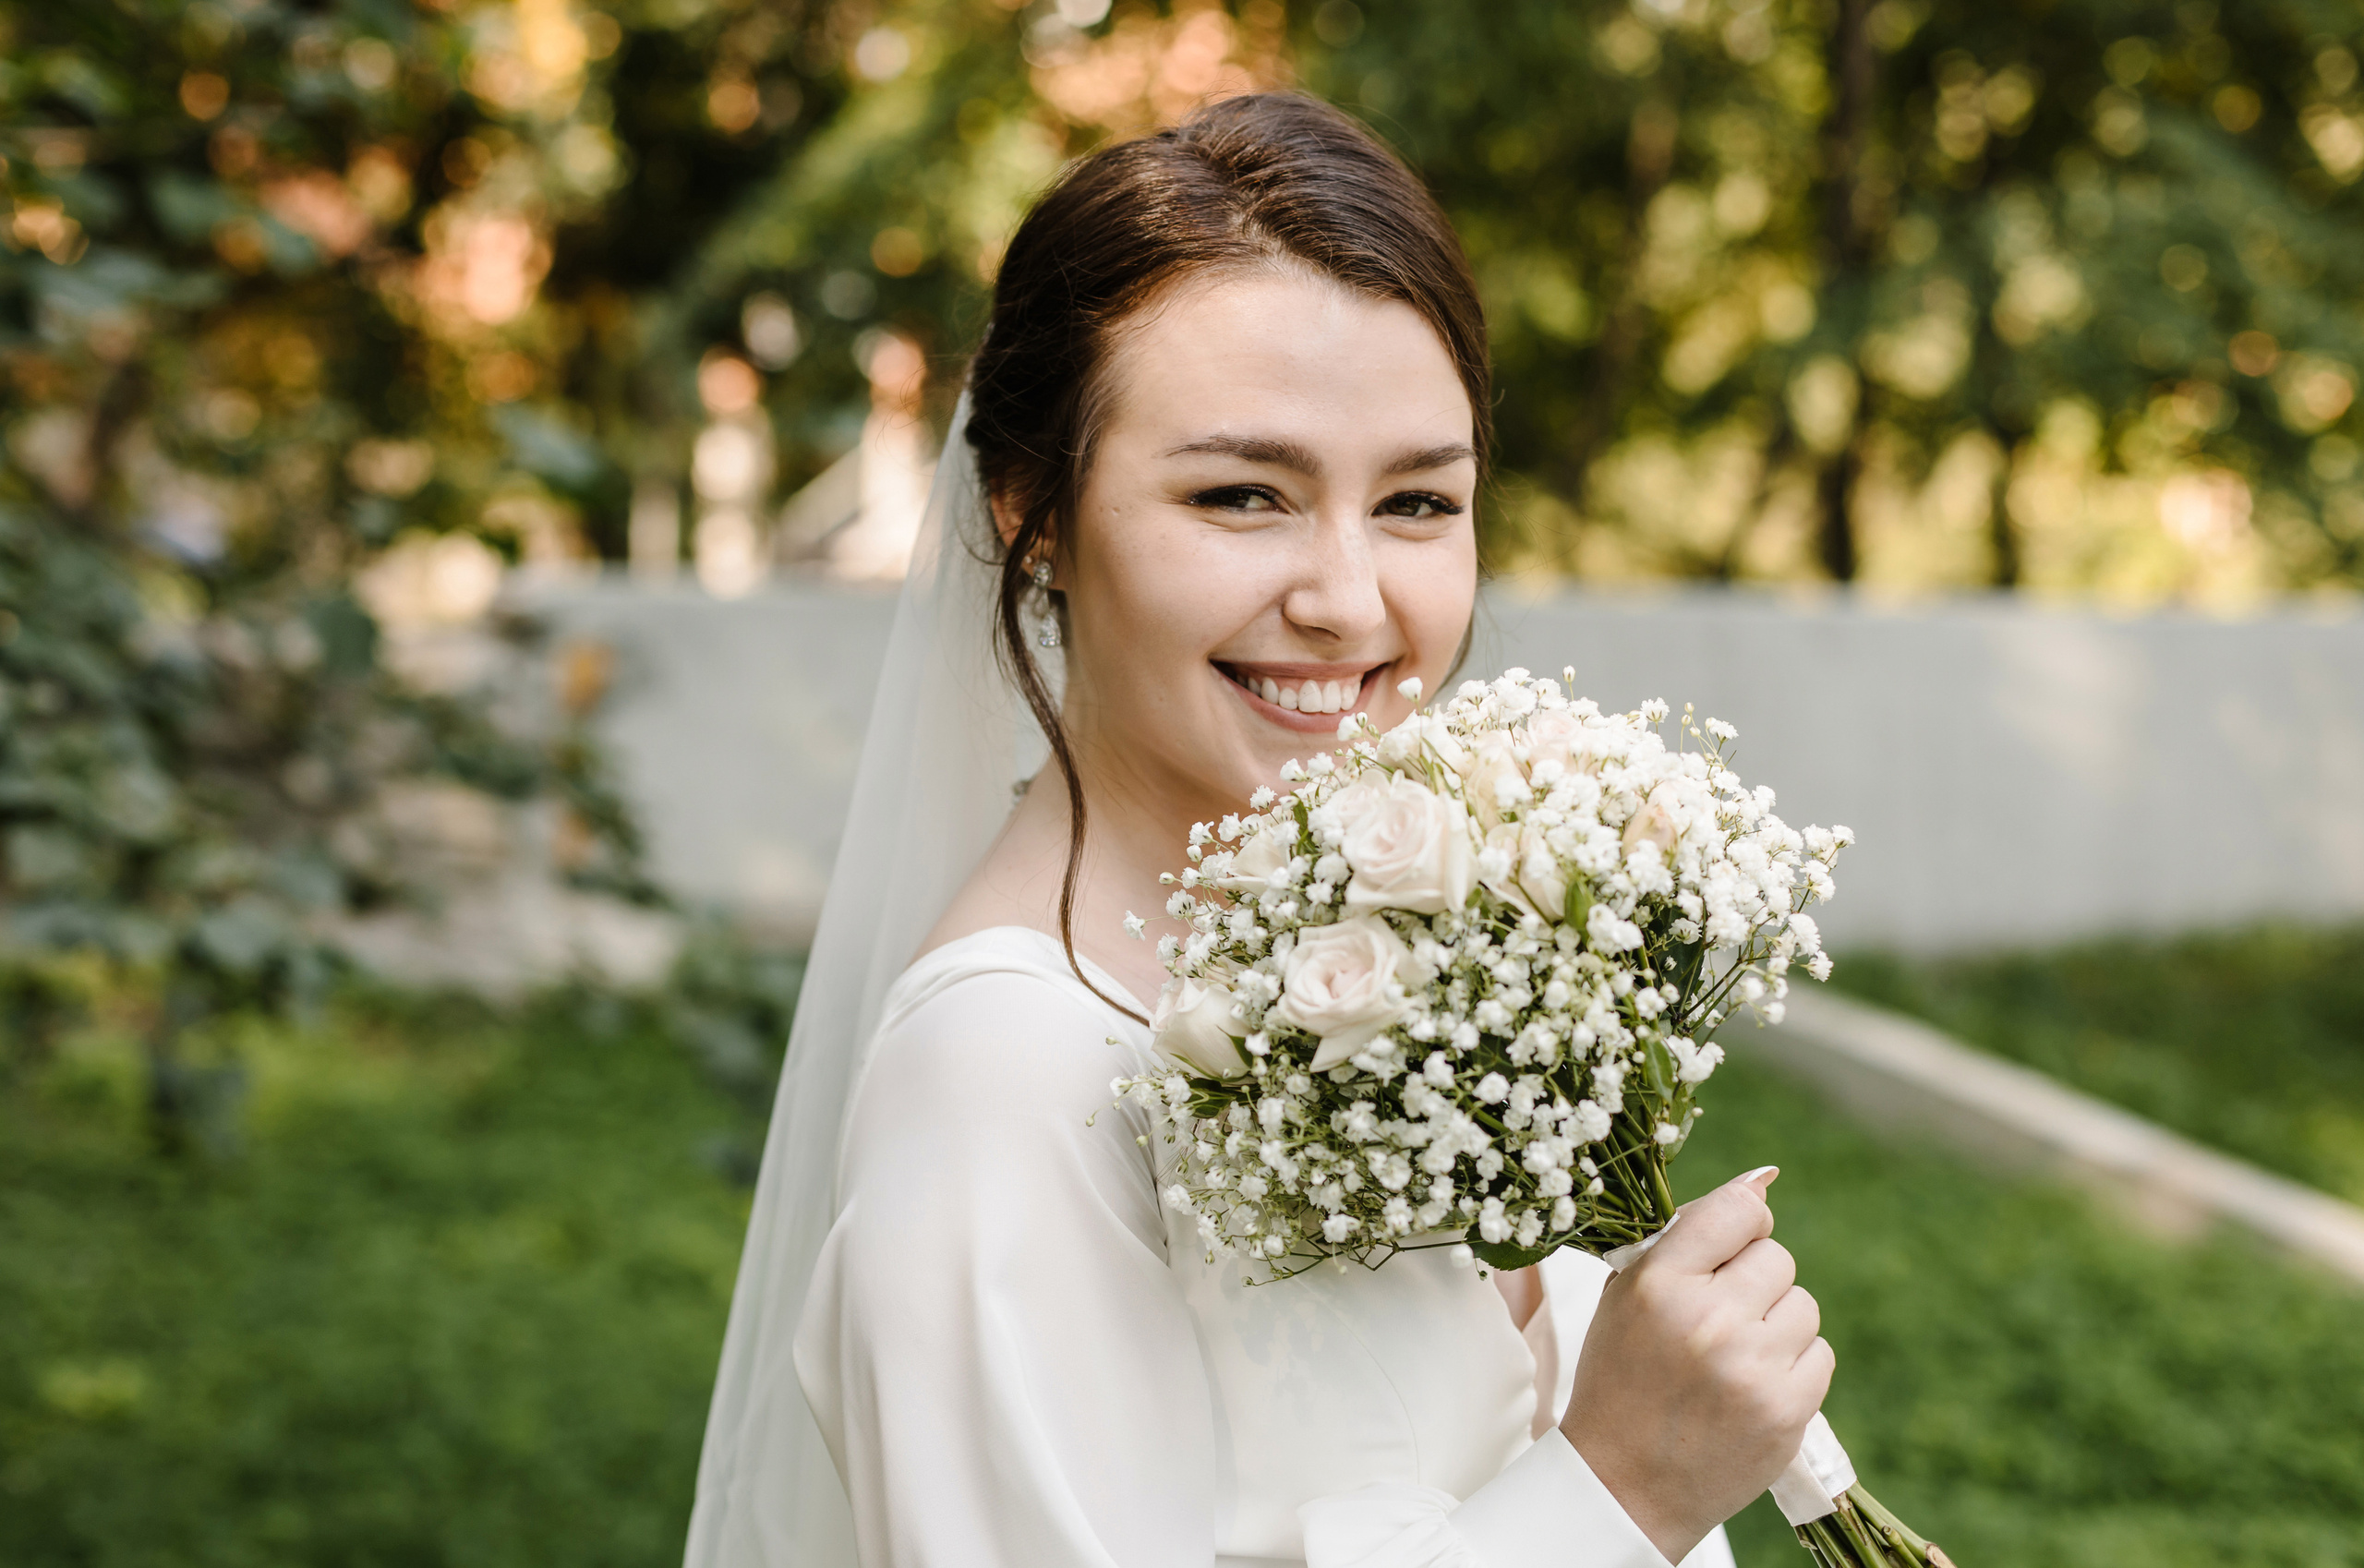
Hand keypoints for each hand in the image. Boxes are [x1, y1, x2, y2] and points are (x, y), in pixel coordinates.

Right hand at [1559, 1168, 1833, 1563]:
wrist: (1625, 1483)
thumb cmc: (1623, 1376)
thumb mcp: (1628, 1295)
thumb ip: (1689, 1234)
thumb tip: (1765, 1178)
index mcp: (1659, 1284)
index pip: (1738, 1210)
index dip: (1741, 1223)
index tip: (1729, 1246)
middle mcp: (1709, 1320)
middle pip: (1777, 1257)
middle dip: (1754, 1280)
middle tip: (1719, 1317)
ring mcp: (1753, 1368)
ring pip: (1803, 1304)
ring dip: (1777, 1323)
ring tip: (1734, 1356)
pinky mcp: (1787, 1409)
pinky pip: (1820, 1353)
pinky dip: (1793, 1364)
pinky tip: (1754, 1384)